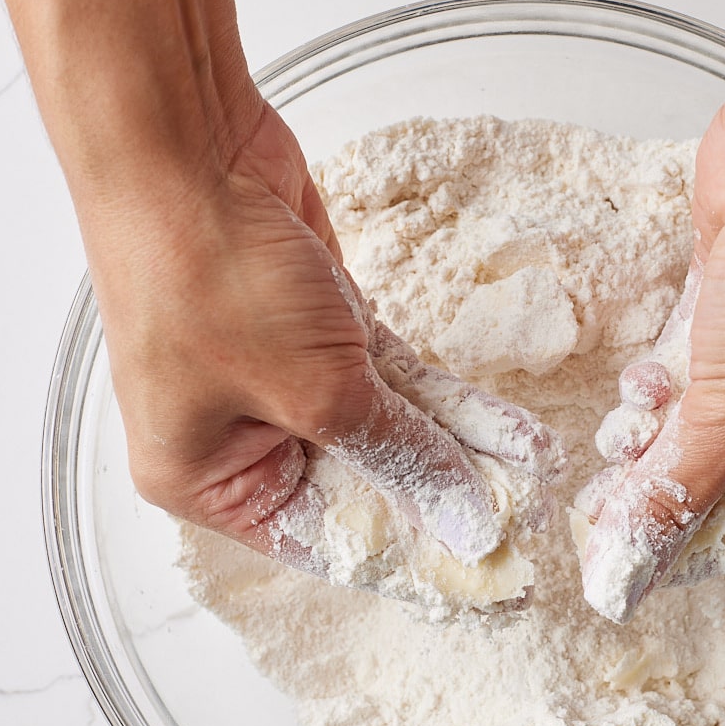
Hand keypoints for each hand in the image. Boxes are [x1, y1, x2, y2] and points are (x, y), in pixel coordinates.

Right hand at [84, 98, 564, 578]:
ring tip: (536, 479)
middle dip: (445, 502)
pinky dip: (448, 402)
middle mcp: (242, 438)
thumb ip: (396, 456)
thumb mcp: (313, 391)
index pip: (327, 542)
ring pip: (389, 431)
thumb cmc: (207, 271)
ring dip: (461, 450)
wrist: (188, 146)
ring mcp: (283, 380)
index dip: (409, 561)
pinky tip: (508, 430)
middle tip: (523, 526)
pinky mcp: (322, 332)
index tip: (481, 579)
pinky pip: (396, 382)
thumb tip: (460, 521)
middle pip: (364, 489)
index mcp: (207, 480)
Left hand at [579, 98, 724, 622]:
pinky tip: (644, 381)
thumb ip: (680, 491)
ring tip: (637, 423)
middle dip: (681, 474)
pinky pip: (698, 360)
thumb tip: (634, 562)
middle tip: (622, 497)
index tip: (654, 556)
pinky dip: (666, 375)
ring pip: (713, 410)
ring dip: (664, 422)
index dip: (718, 541)